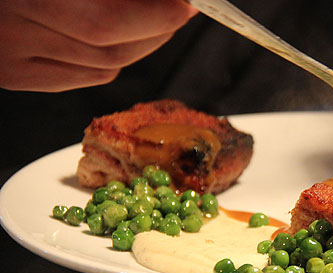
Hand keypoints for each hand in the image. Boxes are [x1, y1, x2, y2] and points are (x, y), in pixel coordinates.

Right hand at [0, 0, 196, 91]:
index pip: (107, 21)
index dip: (157, 16)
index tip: (185, 4)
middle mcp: (13, 32)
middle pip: (111, 50)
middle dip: (158, 29)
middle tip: (181, 9)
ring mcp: (12, 59)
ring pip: (104, 67)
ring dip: (143, 44)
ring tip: (159, 17)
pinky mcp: (15, 73)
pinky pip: (84, 75)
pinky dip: (113, 59)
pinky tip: (124, 37)